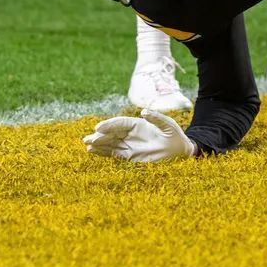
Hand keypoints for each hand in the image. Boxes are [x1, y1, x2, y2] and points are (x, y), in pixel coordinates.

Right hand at [83, 109, 197, 162]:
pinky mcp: (129, 155)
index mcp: (138, 124)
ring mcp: (129, 144)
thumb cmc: (175, 135)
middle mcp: (131, 133)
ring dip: (98, 144)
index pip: (120, 123)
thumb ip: (157, 118)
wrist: (179, 151)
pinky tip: (93, 151)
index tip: (99, 128)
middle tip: (87, 139)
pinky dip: (103, 152)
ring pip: (110, 143)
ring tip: (87, 145)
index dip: (109, 125)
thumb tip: (143, 111)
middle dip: (100, 136)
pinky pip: (114, 153)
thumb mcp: (168, 125)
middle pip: (112, 133)